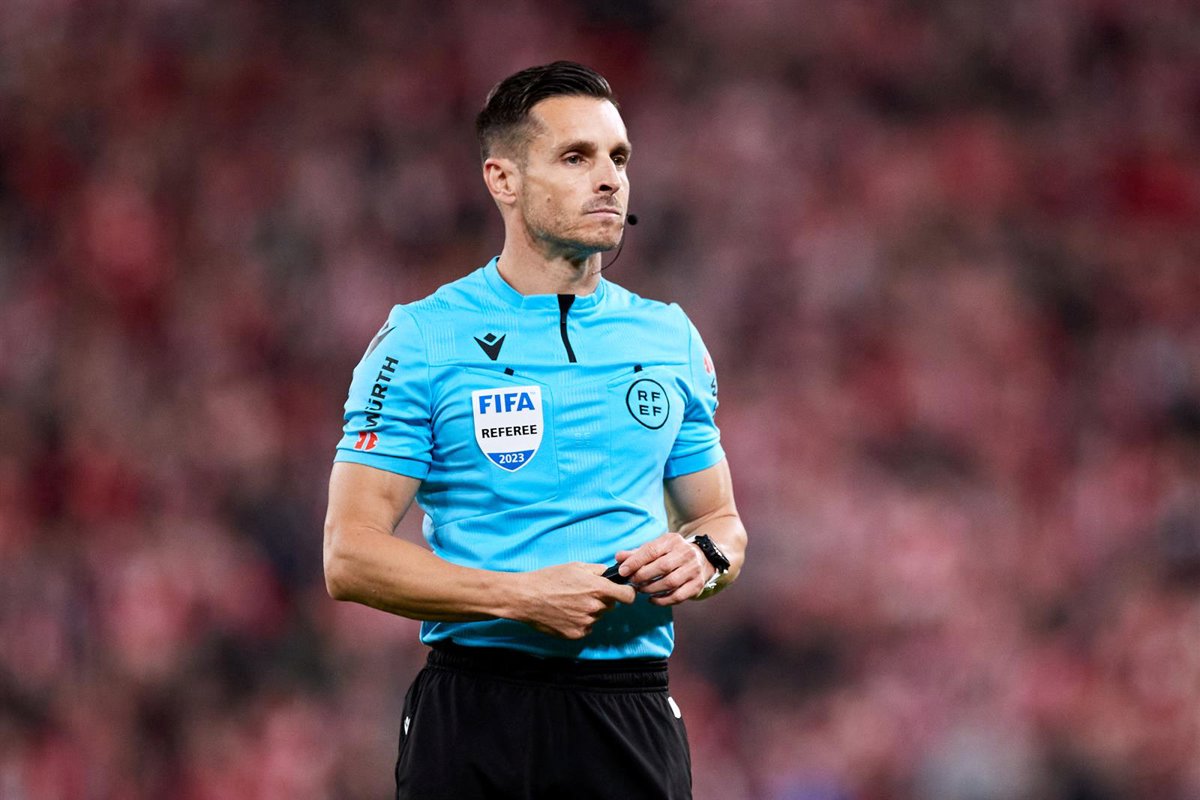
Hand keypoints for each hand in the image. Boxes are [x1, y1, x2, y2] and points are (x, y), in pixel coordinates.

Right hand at [511, 563, 636, 639]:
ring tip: (570, 602)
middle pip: (610, 606)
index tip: (624, 593)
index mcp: (597, 588)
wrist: (526, 597)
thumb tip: (610, 574)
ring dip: (590, 611)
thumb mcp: (575, 567)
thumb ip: (597, 570)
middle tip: (583, 594)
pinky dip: (580, 621)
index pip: (628, 596)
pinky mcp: (577, 634)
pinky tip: (566, 613)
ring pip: (597, 616)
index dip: (628, 593)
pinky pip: (587, 627)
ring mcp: (586, 622)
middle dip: (602, 600)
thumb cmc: (549, 579)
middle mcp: (594, 607)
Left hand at [615, 532, 712, 606]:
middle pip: (662, 567)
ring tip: (641, 589)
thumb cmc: (673, 553)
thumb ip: (637, 553)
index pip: (652, 550)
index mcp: (672, 541)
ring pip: (670, 582)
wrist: (703, 557)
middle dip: (643, 576)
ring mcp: (694, 569)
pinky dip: (662, 600)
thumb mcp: (657, 547)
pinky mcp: (697, 585)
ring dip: (651, 589)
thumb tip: (618, 557)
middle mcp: (686, 553)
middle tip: (632, 581)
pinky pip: (678, 596)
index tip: (623, 571)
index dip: (635, 561)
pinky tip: (652, 599)